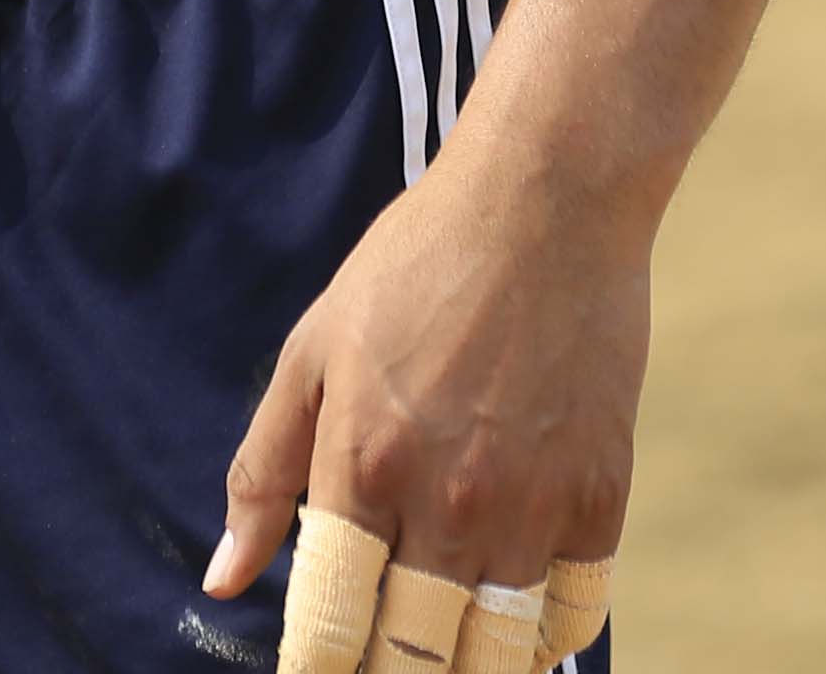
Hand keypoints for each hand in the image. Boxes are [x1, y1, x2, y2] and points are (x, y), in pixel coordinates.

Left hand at [205, 157, 645, 666]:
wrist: (545, 199)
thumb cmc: (416, 265)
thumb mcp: (312, 353)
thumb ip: (265, 473)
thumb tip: (223, 581)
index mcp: (363, 471)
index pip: (329, 632)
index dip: (315, 672)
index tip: (316, 671)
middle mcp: (446, 508)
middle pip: (412, 663)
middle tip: (379, 662)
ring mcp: (532, 510)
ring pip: (496, 659)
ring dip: (465, 672)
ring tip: (444, 661)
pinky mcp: (601, 499)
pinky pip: (573, 616)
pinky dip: (542, 639)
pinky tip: (514, 628)